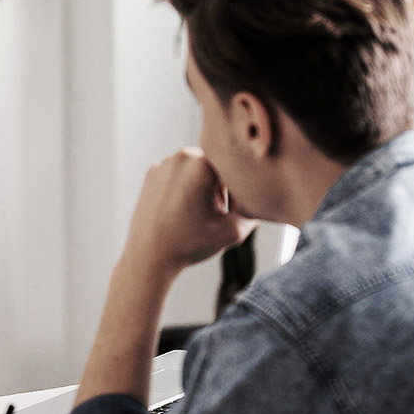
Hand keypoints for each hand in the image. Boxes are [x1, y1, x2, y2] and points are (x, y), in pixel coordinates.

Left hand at [123, 148, 254, 279]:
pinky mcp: (151, 173)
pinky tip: (180, 212)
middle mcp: (182, 156)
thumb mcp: (233, 232)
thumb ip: (254, 211)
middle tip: (214, 214)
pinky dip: (183, 189)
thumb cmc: (190, 244)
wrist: (148, 257)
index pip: (235, 168)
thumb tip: (264, 197)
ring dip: (202, 187)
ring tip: (197, 214)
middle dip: (220, 187)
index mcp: (202, 164)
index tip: (230, 210)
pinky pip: (178, 176)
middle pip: (215, 167)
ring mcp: (163, 163)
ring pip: (196, 170)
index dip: (239, 190)